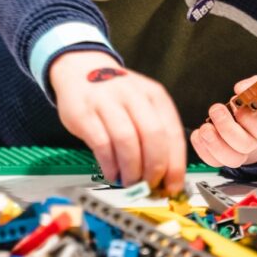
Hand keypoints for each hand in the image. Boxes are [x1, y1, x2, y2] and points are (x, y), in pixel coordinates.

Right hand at [49, 50, 185, 194]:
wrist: (81, 69)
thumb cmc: (116, 95)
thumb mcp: (142, 104)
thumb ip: (155, 135)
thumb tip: (165, 176)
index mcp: (155, 95)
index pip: (173, 133)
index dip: (175, 164)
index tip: (172, 186)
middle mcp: (134, 95)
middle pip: (152, 136)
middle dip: (154, 168)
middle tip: (150, 185)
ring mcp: (107, 102)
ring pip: (127, 140)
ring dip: (131, 169)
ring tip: (130, 182)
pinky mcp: (84, 113)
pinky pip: (102, 144)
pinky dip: (110, 165)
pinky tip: (112, 173)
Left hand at [189, 74, 256, 167]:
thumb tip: (239, 88)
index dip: (247, 117)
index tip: (235, 102)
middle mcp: (256, 141)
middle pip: (244, 145)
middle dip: (226, 128)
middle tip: (216, 109)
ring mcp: (242, 151)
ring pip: (231, 159)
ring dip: (214, 144)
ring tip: (205, 127)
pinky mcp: (226, 155)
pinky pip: (215, 161)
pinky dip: (202, 149)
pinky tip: (198, 134)